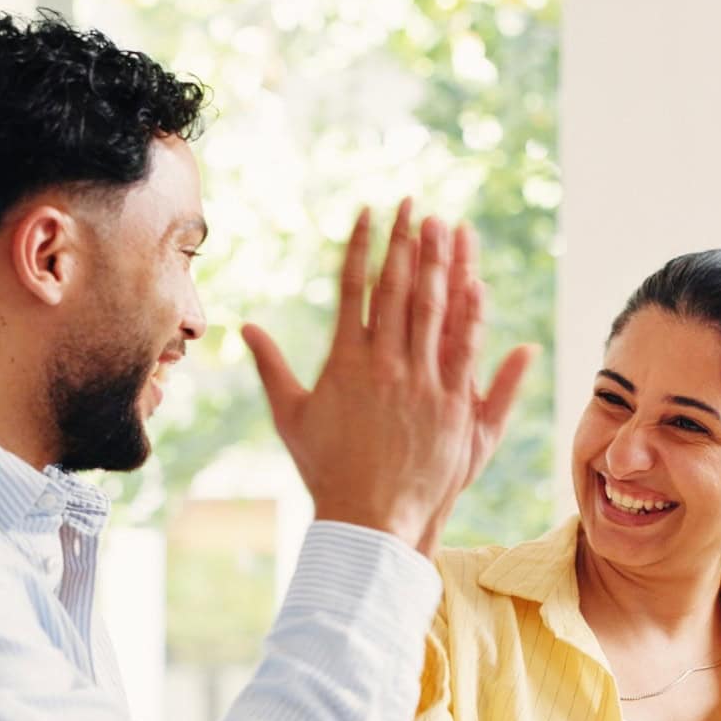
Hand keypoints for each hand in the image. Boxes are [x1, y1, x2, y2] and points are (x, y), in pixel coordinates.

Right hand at [242, 200, 534, 556]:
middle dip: (406, 240)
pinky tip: (474, 282)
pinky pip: (464, 349)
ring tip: (445, 226)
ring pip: (434, 309)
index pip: (355, 288)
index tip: (370, 212)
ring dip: (440, 263)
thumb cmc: (325, 470)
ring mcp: (421, 383)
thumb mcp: (291, 415)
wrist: (368, 518)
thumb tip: (246, 328)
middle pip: (398, 288)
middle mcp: (384, 364)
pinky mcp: (451, 405)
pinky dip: (470, 314)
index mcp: (345, 361)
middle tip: (413, 202)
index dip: (363, 246)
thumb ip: (271, 366)